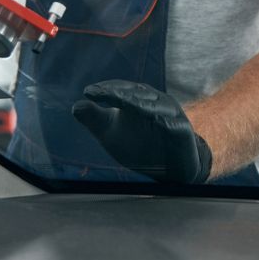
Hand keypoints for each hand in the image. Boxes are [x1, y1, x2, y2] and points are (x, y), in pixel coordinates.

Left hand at [72, 80, 212, 183]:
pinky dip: (166, 120)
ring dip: (140, 102)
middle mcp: (155, 102)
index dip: (106, 89)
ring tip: (123, 100)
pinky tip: (156, 119)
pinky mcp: (182, 130)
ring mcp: (170, 114)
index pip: (121, 90)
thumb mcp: (111, 135)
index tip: (88, 92)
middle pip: (136, 94)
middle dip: (118, 92)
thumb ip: (95, 120)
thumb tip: (75, 106)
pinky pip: (174, 123)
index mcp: (138, 99)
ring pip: (155, 105)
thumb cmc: (140, 147)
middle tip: (100, 92)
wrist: (170, 169)